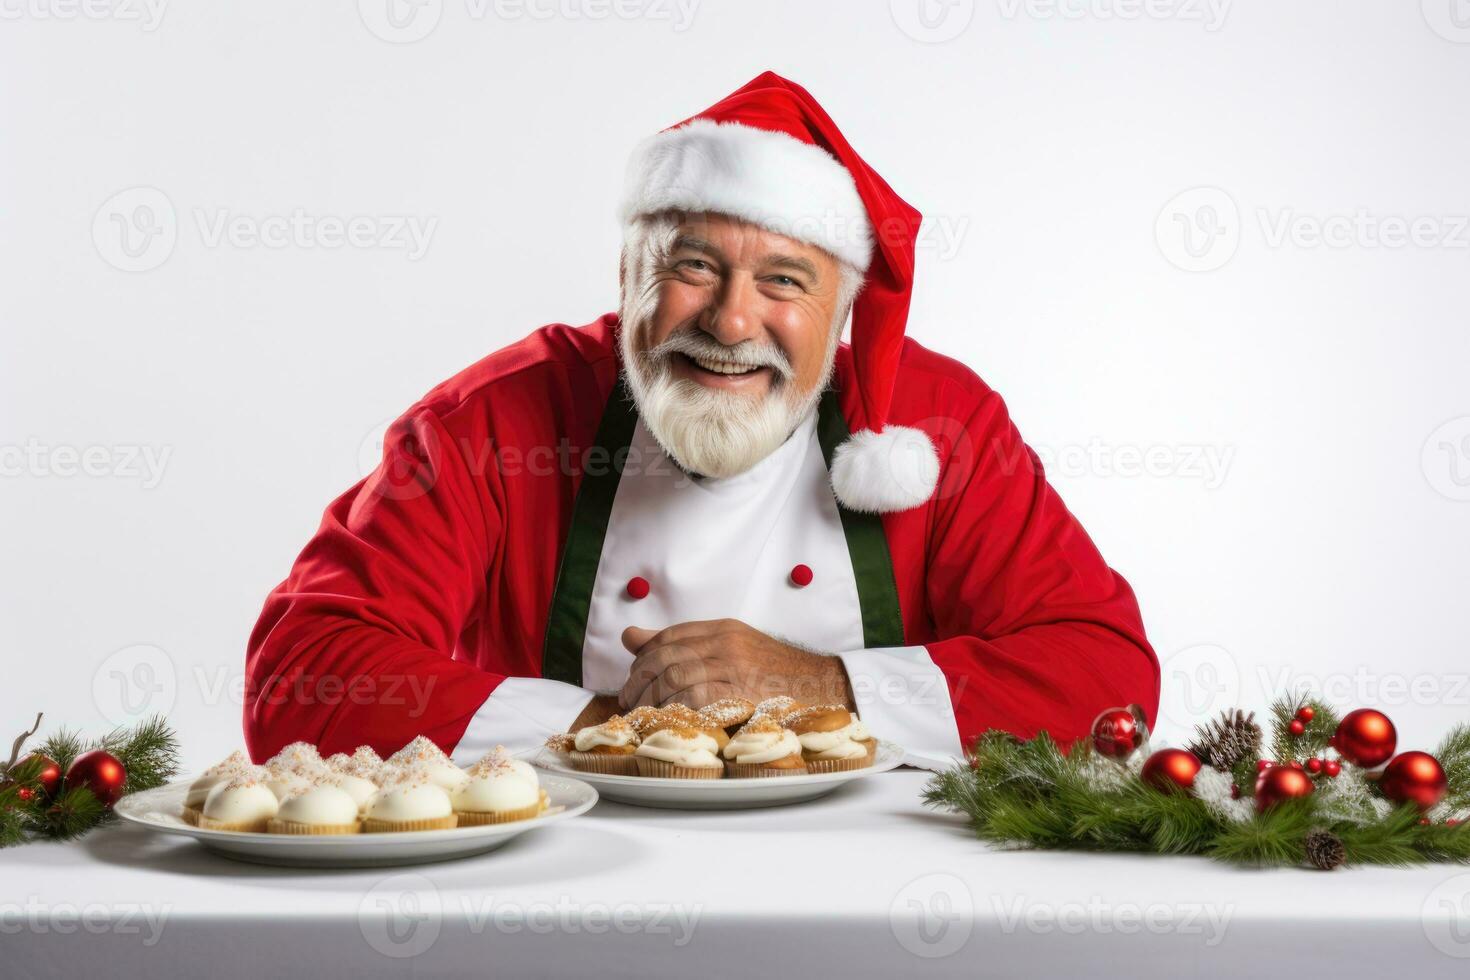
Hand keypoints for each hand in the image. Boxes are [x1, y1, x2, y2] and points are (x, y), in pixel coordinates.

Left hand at [617, 619, 853, 710]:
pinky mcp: (741, 692)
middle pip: (665, 655)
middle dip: (639, 679)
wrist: (824, 686)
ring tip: (645, 714)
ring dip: (652, 698)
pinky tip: (672, 720)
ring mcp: (734, 667)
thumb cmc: (777, 674)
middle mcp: (726, 643)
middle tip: (629, 700)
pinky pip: (695, 697)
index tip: (633, 676)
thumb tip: (631, 637)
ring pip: (674, 676)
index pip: (670, 635)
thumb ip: (683, 643)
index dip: (644, 655)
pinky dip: (676, 709)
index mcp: (723, 629)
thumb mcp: (733, 647)